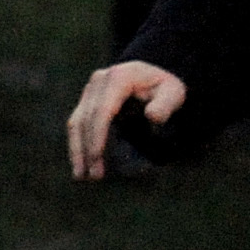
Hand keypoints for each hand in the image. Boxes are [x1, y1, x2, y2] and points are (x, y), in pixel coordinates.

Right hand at [67, 61, 187, 178]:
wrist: (153, 73)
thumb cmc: (165, 87)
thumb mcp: (172, 93)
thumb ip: (165, 105)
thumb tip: (152, 116)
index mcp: (118, 78)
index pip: (102, 110)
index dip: (97, 135)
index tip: (97, 157)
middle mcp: (99, 81)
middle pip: (87, 118)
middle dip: (88, 148)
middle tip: (93, 176)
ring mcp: (90, 89)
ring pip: (77, 120)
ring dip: (77, 148)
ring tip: (81, 175)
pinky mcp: (87, 99)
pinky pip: (78, 121)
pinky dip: (78, 142)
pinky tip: (80, 162)